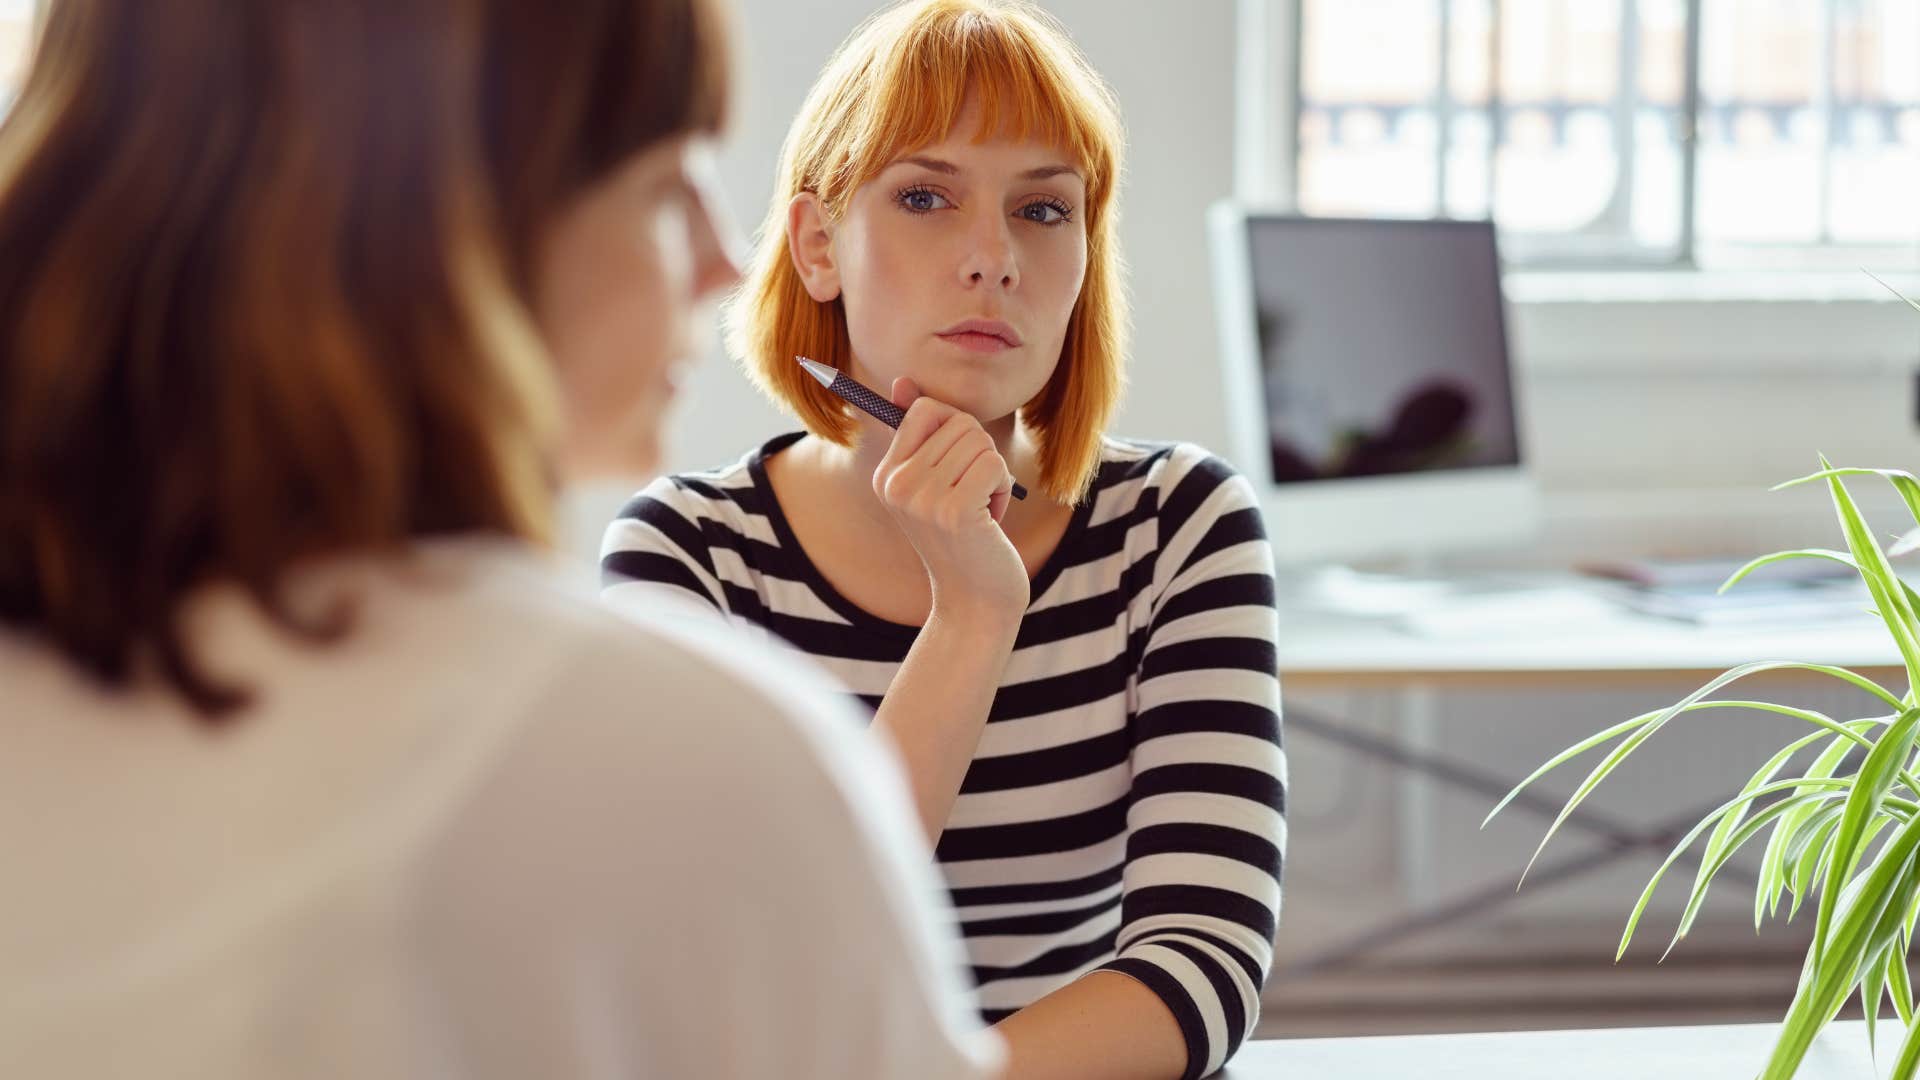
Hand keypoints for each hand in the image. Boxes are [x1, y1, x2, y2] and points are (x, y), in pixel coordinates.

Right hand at [871, 377, 1027, 623]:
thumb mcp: (936, 482)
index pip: (923, 409)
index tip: (958, 465)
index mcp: (885, 476)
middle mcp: (895, 486)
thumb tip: (902, 381)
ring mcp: (921, 499)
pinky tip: (989, 519)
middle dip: (980, 455)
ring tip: (979, 509)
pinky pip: (994, 464)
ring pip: (980, 441)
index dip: (957, 429)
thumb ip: (922, 433)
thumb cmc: (963, 536)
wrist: (975, 599)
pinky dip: (1002, 488)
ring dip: (993, 474)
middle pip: (959, 422)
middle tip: (971, 495)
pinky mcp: (953, 512)